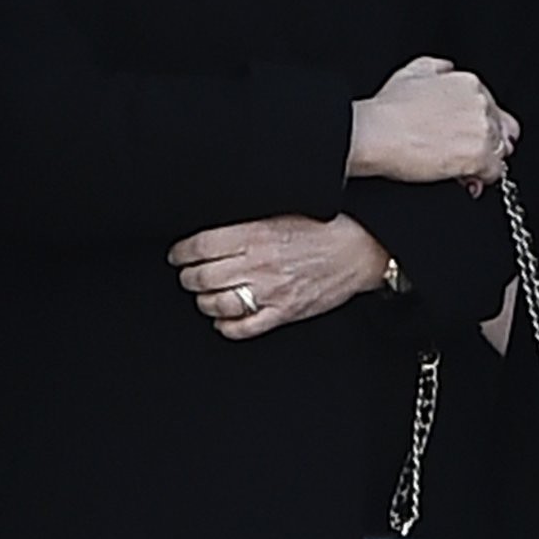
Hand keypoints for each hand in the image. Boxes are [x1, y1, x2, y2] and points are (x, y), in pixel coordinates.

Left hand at [170, 213, 388, 339]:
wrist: (360, 249)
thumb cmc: (325, 226)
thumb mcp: (282, 210)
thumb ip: (247, 222)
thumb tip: (214, 228)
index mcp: (257, 233)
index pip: (202, 245)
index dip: (181, 252)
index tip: (177, 254)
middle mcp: (259, 264)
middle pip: (203, 277)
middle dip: (188, 277)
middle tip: (187, 274)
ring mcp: (270, 292)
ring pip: (217, 304)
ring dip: (203, 300)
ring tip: (204, 294)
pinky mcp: (283, 312)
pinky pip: (243, 328)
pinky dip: (226, 326)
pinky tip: (223, 317)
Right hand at [347, 56, 519, 184]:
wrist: (376, 134)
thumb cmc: (388, 109)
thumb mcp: (412, 72)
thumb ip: (437, 69)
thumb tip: (447, 71)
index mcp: (468, 83)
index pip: (492, 108)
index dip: (479, 127)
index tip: (468, 137)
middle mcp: (480, 103)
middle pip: (500, 130)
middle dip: (484, 144)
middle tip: (463, 155)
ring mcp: (481, 130)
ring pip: (499, 151)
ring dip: (483, 161)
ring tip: (460, 168)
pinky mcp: (477, 156)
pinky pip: (494, 173)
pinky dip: (482, 178)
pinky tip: (464, 178)